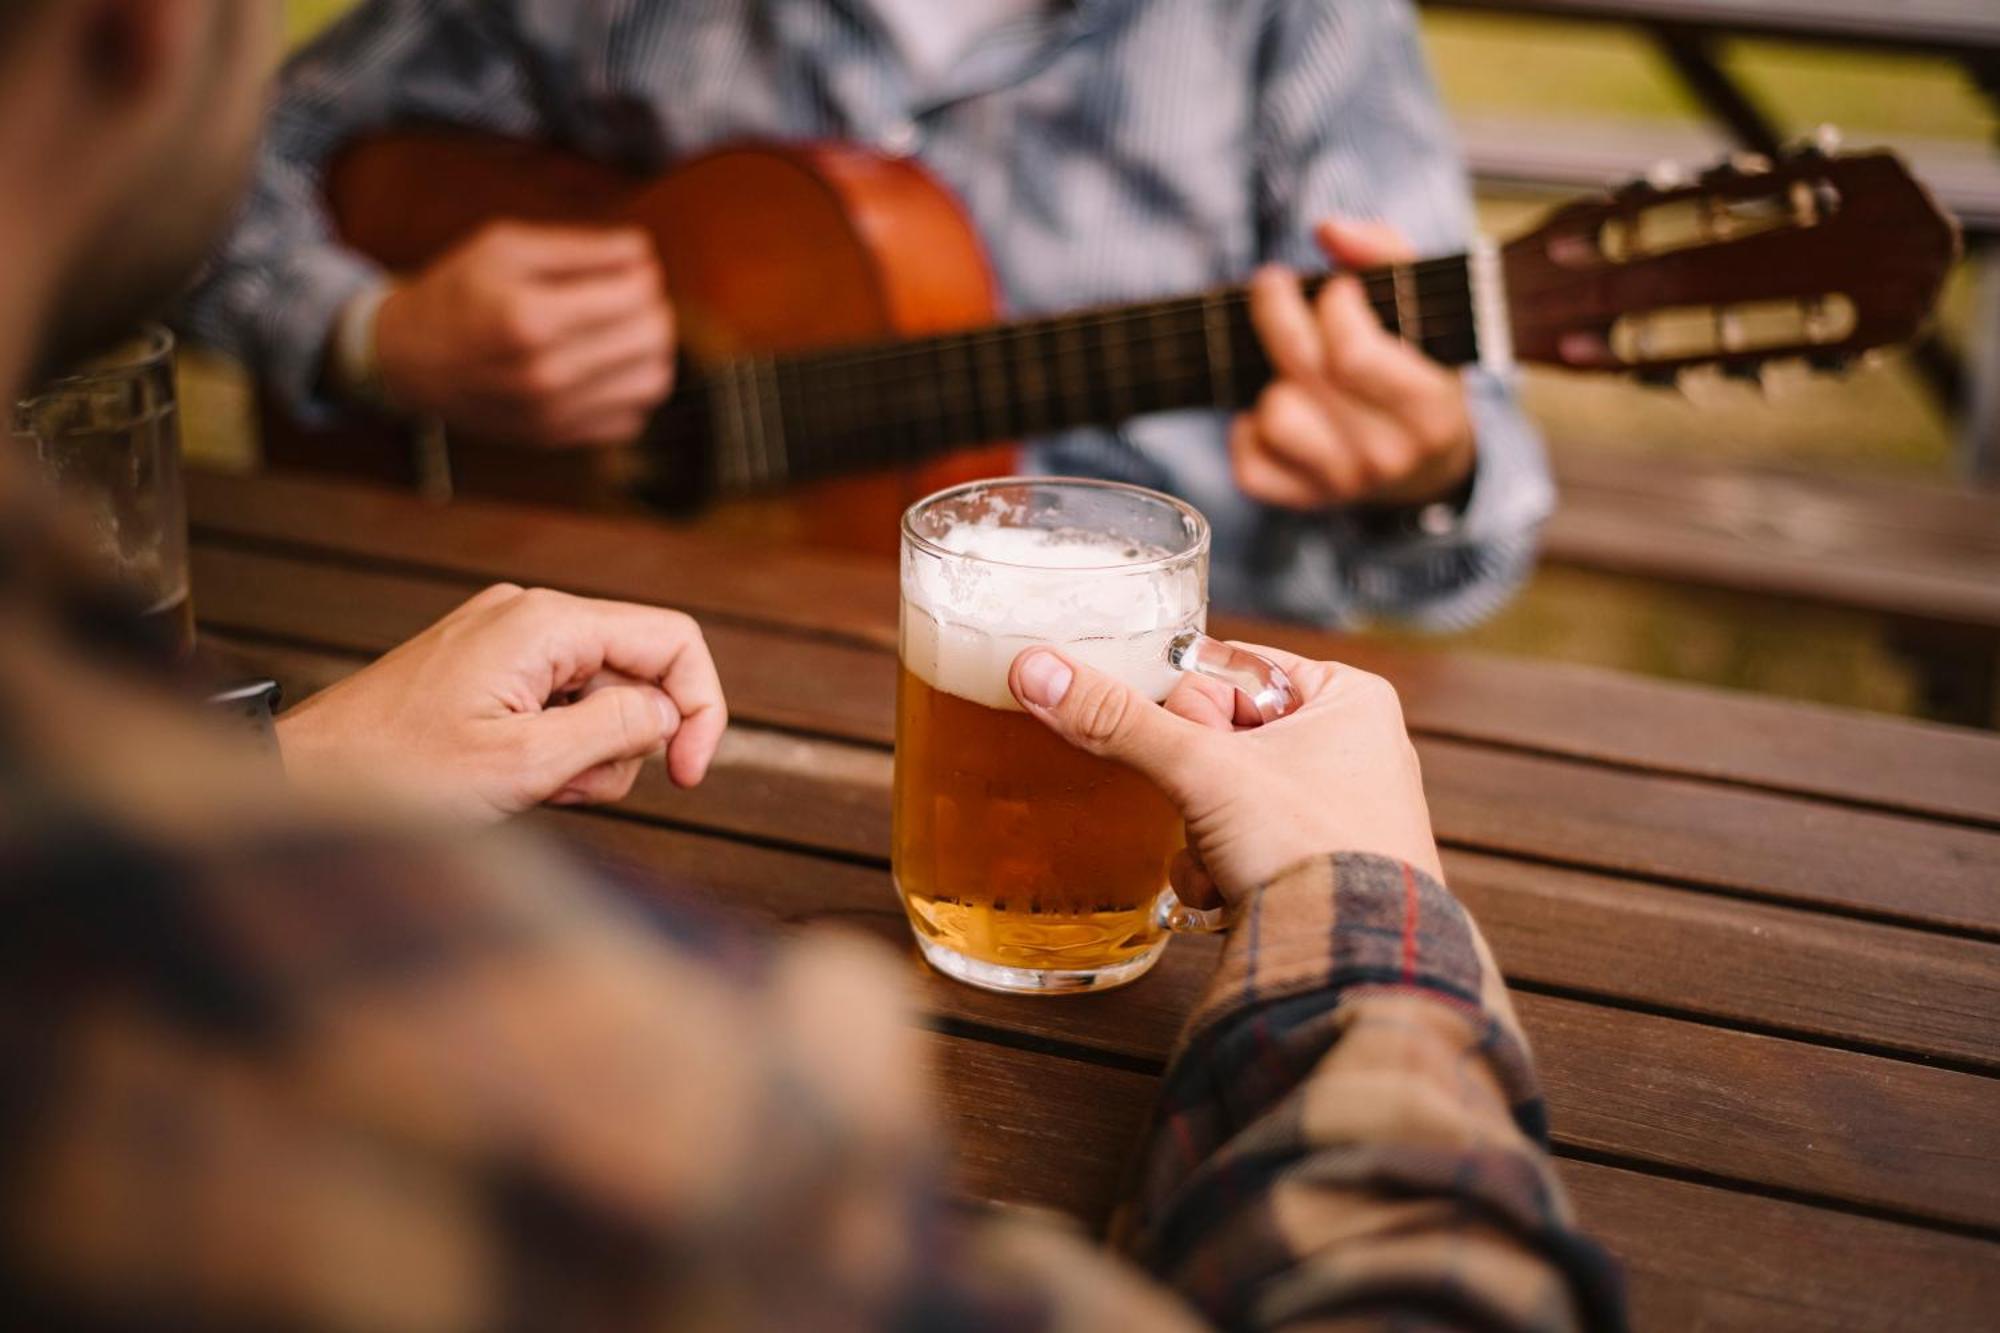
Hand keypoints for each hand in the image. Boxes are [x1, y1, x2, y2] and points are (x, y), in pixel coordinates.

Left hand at [276, 585, 726, 822]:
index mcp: (545, 623)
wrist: (303, 777)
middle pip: (640, 673)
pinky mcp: (492, 668)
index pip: (673, 642)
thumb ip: (613, 729)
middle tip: (569, 788)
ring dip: (587, 756)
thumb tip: (668, 712)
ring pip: (603, 698)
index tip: (689, 774)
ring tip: (529, 787)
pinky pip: (561, 705)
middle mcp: (531, 616)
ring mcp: (509, 640)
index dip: (701, 708)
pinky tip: (511, 776)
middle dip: (625, 744)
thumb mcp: (523, 763)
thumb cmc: (394, 771)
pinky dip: (555, 749)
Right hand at [374, 222, 675, 446]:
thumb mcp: (505, 247)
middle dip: (652, 307)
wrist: (410, 360)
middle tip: (625, 296)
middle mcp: (546, 373)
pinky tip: (603, 368)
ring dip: (650, 351)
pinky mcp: (561, 438)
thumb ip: (580, 247)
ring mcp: (555, 413)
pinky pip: (633, 417)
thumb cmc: (459, 293)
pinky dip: (629, 390)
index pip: (636, 293)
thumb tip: (644, 252)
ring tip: (621, 331)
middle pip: (653, 337)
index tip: (624, 267)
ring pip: (654, 382)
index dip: (642, 272)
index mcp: (530, 317)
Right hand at [1009, 643, 1438, 906]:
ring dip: (1200, 833)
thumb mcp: (1202, 770)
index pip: (1231, 668)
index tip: (1183, 743)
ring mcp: (1339, 810)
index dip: (1188, 708)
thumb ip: (1117, 719)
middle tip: (1208, 805)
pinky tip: (1232, 892)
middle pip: (1220, 737)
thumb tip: (1039, 670)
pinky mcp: (1321, 865)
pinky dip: (1223, 869)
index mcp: (1348, 696)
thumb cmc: (1309, 848)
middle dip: (1194, 785)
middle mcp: (1354, 746)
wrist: (1349, 962)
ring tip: (1225, 858)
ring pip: (1223, 796)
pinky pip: (1244, 844)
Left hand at [1235, 219, 1474, 509]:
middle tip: (1272, 284)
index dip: (1333, 307)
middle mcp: (1388, 455)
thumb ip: (1387, 253)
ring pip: (1273, 416)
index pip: (1353, 354)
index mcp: (1430, 411)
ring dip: (1272, 383)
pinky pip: (1247, 465)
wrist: (1428, 467)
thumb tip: (1329, 229)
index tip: (1336, 289)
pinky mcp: (1302, 501)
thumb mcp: (1426, 310)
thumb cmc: (1419, 369)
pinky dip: (1248, 432)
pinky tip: (1274, 411)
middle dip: (1278, 312)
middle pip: (1304, 372)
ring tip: (1292, 370)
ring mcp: (1343, 485)